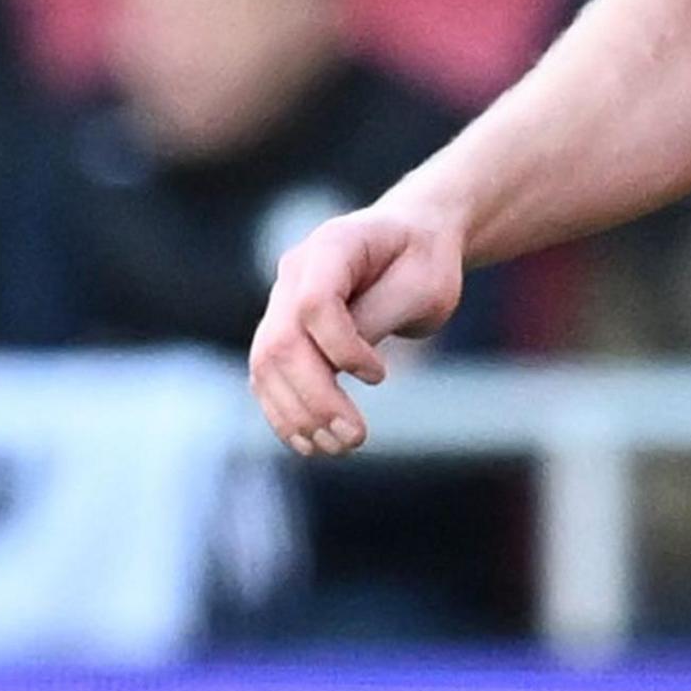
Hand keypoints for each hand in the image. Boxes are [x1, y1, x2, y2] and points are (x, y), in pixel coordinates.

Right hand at [248, 200, 466, 455]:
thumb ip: (378, 317)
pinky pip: (267, 377)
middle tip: (354, 438)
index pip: (315, 303)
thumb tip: (338, 368)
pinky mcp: (282, 330)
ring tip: (338, 447)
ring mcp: (281, 300)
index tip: (380, 376)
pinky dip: (285, 413)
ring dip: (297, 414)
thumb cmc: (424, 262)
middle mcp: (294, 272)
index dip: (343, 348)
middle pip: (281, 342)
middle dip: (315, 398)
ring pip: (265, 366)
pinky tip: (311, 442)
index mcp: (332, 245)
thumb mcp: (423, 286)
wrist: (413, 243)